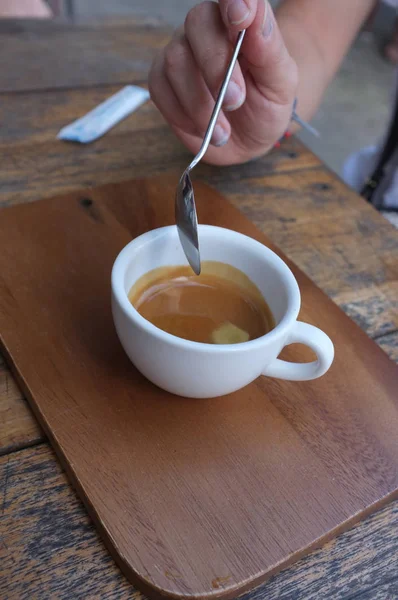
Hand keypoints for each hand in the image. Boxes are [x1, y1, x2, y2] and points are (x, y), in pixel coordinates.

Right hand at [148, 0, 297, 165]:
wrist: (249, 138)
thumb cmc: (266, 104)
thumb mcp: (280, 82)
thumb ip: (269, 46)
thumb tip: (253, 12)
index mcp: (238, 21)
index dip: (232, 1)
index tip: (240, 18)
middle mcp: (205, 30)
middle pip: (196, 25)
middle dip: (215, 67)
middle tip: (234, 102)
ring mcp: (180, 54)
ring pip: (175, 62)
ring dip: (199, 103)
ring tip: (223, 131)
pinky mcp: (162, 82)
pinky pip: (159, 89)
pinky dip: (182, 115)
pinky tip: (203, 129)